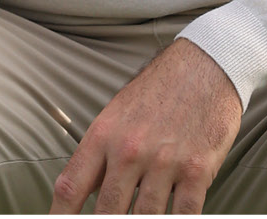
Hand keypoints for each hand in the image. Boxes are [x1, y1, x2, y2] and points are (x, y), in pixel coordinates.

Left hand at [51, 37, 243, 213]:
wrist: (206, 64)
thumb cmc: (159, 90)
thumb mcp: (117, 114)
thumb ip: (101, 154)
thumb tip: (88, 192)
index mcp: (104, 136)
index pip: (71, 188)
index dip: (60, 216)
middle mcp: (130, 150)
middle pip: (107, 212)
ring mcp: (165, 161)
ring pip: (145, 217)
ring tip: (142, 216)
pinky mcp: (197, 169)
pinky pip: (184, 214)